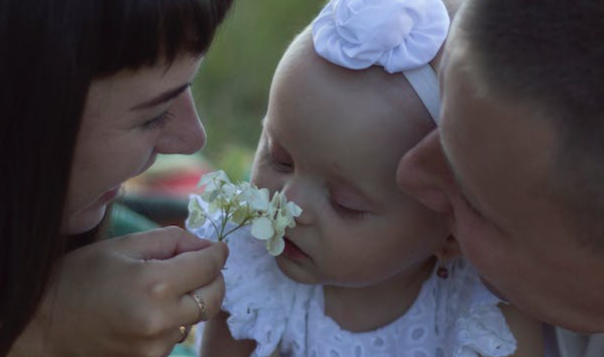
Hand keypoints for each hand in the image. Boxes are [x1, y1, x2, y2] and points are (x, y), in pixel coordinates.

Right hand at [10, 227, 226, 356]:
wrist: (44, 326)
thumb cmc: (79, 277)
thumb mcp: (123, 246)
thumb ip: (171, 240)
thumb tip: (206, 245)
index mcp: (155, 285)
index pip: (209, 266)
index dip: (217, 252)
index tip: (217, 247)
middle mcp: (161, 320)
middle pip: (215, 296)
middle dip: (213, 276)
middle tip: (199, 264)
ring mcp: (156, 346)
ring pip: (198, 316)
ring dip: (193, 298)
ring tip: (164, 286)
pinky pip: (178, 333)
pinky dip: (175, 317)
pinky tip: (151, 308)